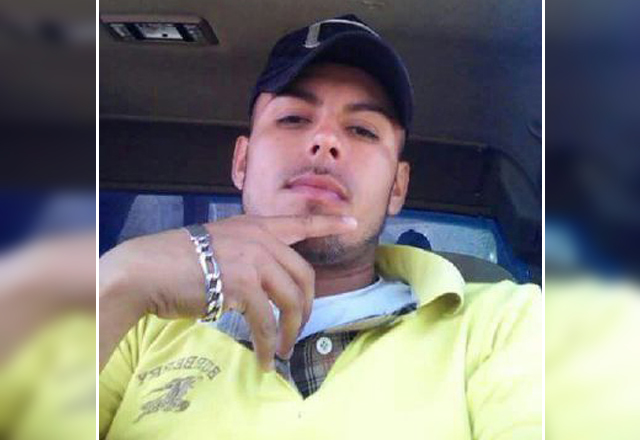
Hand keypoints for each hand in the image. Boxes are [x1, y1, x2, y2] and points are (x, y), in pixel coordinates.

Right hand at [99, 214, 356, 370]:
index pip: (301, 222)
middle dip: (306, 308)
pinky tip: (264, 359)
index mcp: (256, 226)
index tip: (352, 221)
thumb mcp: (219, 245)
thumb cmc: (176, 261)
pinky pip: (266, 322)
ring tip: (280, 348)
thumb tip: (265, 283)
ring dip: (290, 331)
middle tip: (297, 328)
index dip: (329, 223)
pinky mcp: (242, 285)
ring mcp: (253, 259)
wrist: (147, 269)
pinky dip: (267, 345)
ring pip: (291, 301)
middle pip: (304, 276)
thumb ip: (246, 255)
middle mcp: (260, 239)